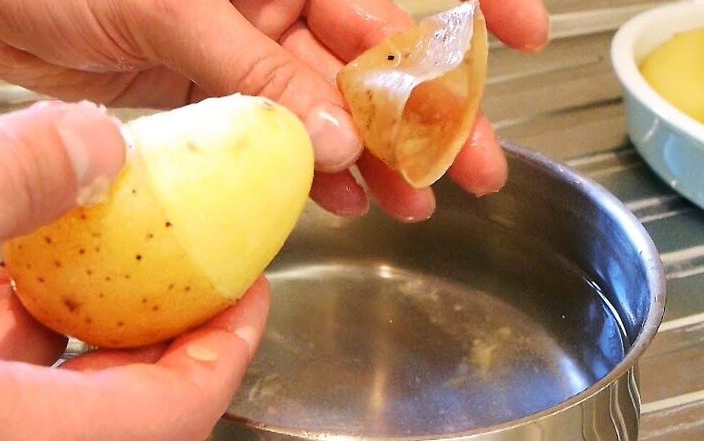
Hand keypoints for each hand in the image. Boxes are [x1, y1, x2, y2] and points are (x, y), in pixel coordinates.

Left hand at [0, 0, 548, 222]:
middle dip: (430, 118)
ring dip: (378, 161)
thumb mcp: (179, 10)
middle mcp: (276, 3)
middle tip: (476, 163)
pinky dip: (314, 173)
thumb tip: (336, 140)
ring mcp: (252, 53)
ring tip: (417, 202)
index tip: (524, 34)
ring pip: (334, 112)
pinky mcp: (222, 96)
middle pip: (376, 64)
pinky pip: (284, 139)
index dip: (466, 12)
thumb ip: (263, 77)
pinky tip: (347, 201)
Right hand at [0, 102, 269, 440]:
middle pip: (117, 402)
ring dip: (63, 313)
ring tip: (71, 243)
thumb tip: (95, 146)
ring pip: (40, 389)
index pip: (175, 412)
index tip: (250, 291)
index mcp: (13, 435)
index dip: (228, 347)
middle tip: (174, 261)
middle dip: (150, 323)